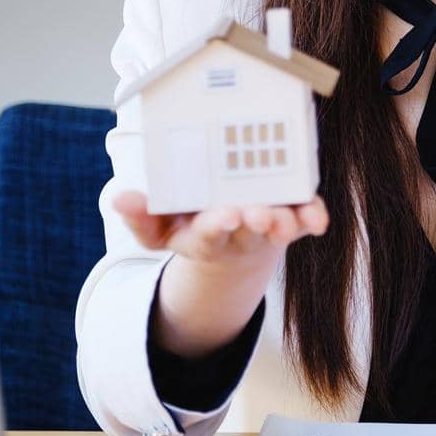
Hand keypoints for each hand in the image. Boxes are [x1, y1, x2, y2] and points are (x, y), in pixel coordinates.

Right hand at [112, 189, 329, 272]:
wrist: (230, 235)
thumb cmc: (189, 222)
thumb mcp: (158, 226)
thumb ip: (139, 215)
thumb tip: (119, 198)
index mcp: (203, 236)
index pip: (208, 234)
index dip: (215, 226)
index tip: (222, 215)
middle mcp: (238, 235)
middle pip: (247, 232)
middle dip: (253, 222)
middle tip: (257, 212)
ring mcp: (267, 230)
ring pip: (279, 229)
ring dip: (284, 223)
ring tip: (284, 215)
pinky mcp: (291, 221)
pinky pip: (305, 221)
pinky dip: (312, 217)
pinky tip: (316, 215)